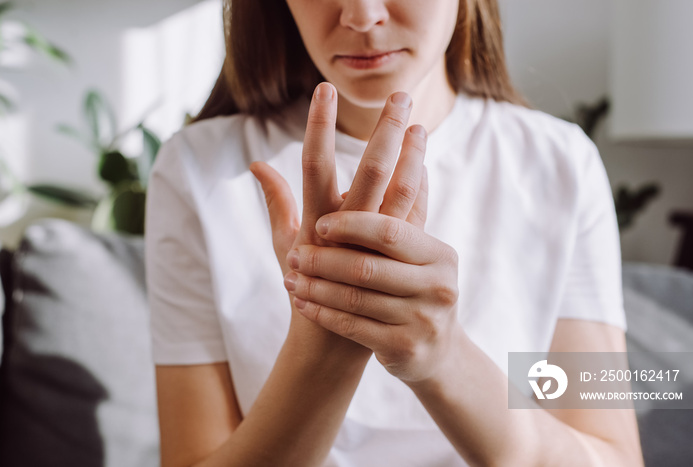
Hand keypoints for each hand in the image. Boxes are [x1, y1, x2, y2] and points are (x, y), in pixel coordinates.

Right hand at [250, 82, 428, 349]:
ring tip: (420, 123)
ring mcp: (375, 245)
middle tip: (399, 95)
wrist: (332, 339)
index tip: (325, 89)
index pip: (315, 164)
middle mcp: (346, 230)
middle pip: (370, 171)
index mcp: (314, 222)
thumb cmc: (303, 287)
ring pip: (402, 192)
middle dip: (385, 131)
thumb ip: (276, 200)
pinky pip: (413, 217)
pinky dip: (419, 189)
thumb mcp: (283, 243)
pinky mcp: (397, 259)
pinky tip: (423, 163)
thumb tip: (257, 163)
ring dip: (413, 156)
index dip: (319, 125)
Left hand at [283, 210, 461, 383]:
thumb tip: (414, 130)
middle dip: (326, 259)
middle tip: (296, 253)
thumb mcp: (415, 250)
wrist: (434, 350)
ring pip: (355, 298)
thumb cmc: (414, 287)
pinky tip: (302, 303)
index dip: (352, 226)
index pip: (389, 231)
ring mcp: (422, 319)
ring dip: (317, 286)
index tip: (319, 223)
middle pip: (367, 266)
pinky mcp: (404, 348)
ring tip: (290, 277)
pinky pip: (352, 327)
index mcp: (436, 253)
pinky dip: (323, 312)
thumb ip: (408, 197)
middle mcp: (435, 285)